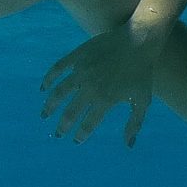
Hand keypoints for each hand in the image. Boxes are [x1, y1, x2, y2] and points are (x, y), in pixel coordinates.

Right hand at [41, 20, 168, 145]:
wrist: (138, 40)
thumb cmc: (142, 72)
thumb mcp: (142, 100)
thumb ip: (134, 124)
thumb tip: (128, 145)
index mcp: (105, 100)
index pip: (88, 124)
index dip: (80, 135)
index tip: (76, 140)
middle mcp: (90, 87)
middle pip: (70, 112)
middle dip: (62, 126)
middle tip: (59, 134)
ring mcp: (82, 71)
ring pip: (59, 93)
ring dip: (49, 106)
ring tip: (45, 115)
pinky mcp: (78, 56)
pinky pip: (58, 69)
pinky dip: (48, 79)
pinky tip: (43, 88)